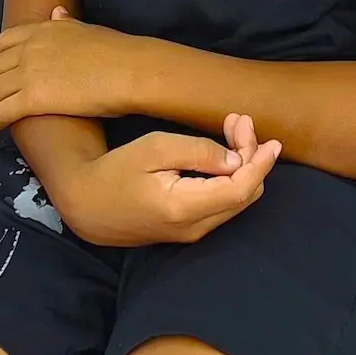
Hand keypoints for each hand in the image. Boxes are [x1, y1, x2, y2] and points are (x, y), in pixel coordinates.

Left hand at [0, 7, 137, 128]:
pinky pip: (3, 110)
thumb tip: (57, 12)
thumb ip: (65, 23)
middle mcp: (30, 48)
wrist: (129, 70)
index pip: (3, 42)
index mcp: (42, 29)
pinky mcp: (33, 98)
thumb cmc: (116, 51)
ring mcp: (29, 72)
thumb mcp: (85, 29)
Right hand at [57, 117, 280, 246]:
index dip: (260, 163)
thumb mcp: (154, 149)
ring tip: (232, 129)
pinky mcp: (188, 230)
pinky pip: (222, 205)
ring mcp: (192, 233)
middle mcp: (194, 228)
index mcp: (184, 208)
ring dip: (242, 166)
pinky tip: (223, 154)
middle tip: (239, 121)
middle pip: (245, 195)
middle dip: (251, 156)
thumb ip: (198, 152)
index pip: (240, 189)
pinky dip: (231, 178)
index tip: (270, 139)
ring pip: (236, 201)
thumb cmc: (115, 172)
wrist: (86, 206)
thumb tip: (236, 160)